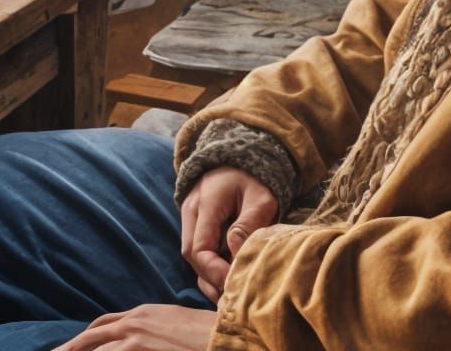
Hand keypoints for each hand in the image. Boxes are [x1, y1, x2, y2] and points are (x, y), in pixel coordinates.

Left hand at [54, 305, 218, 349]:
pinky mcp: (138, 348)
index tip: (70, 347)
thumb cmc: (206, 334)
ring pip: (94, 348)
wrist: (222, 334)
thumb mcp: (175, 327)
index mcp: (142, 315)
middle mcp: (133, 323)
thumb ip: (156, 333)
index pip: (103, 324)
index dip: (85, 338)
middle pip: (91, 336)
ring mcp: (134, 337)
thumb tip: (151, 341)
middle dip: (70, 349)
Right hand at [179, 166, 278, 302]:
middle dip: (211, 278)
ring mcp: (190, 214)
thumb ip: (248, 225)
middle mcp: (191, 210)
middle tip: (234, 293)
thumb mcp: (260, 198)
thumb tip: (235, 253)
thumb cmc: (254, 178)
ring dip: (208, 274)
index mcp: (206, 203)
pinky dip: (208, 265)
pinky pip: (196, 248)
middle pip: (191, 255)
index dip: (215, 272)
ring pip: (191, 255)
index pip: (199, 249)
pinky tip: (226, 276)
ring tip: (230, 291)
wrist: (242, 157)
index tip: (235, 284)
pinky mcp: (195, 220)